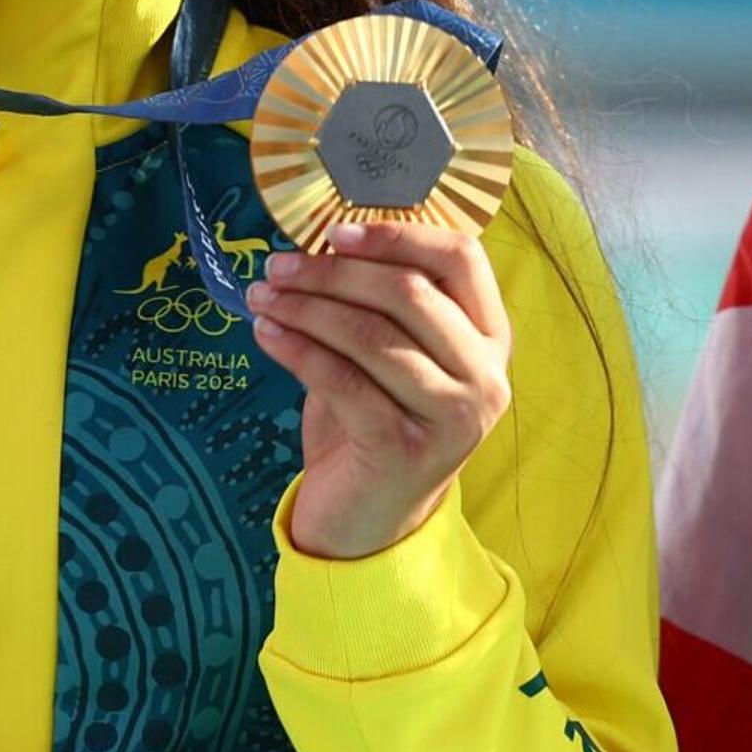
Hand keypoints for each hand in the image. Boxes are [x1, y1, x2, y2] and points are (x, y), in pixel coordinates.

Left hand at [246, 221, 510, 560]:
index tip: (334, 232)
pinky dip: (296, 349)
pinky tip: (266, 333)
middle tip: (277, 267)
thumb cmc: (376, 419)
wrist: (370, 518)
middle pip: (409, 292)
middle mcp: (486, 376)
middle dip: (333, 272)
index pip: (462, 259)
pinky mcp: (406, 449)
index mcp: (490, 338)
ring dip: (306, 308)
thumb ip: (378, 302)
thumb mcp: (389, 353)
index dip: (397, 235)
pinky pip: (341, 379)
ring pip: (371, 335)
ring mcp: (453, 417)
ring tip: (262, 297)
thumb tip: (319, 243)